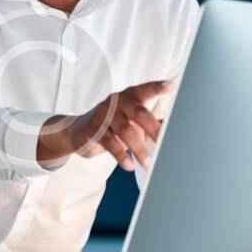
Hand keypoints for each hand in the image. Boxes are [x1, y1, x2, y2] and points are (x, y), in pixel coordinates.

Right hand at [38, 80, 173, 170]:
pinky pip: (110, 143)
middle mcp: (117, 102)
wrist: (78, 131)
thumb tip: (173, 131)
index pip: (145, 90)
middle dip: (153, 128)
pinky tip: (129, 165)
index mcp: (130, 96)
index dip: (157, 88)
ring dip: (139, 149)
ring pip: (125, 131)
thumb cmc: (114, 124)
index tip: (171, 86)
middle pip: (139, 112)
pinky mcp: (94, 130)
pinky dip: (121, 155)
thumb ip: (152, 123)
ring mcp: (104, 114)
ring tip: (148, 163)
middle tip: (164, 143)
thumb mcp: (133, 120)